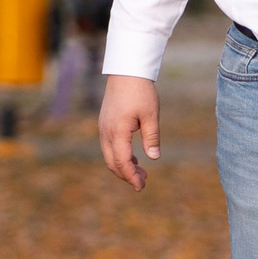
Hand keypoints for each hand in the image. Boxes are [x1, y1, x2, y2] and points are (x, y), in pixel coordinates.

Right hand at [99, 75, 161, 190]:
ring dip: (123, 166)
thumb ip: (152, 137)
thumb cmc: (141, 92)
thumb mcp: (151, 115)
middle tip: (143, 183)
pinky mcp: (105, 124)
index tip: (141, 186)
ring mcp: (103, 128)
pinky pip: (109, 147)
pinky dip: (119, 156)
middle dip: (127, 175)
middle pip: (112, 162)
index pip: (122, 161)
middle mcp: (106, 132)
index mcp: (118, 131)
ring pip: (109, 156)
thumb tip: (154, 157)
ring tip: (141, 172)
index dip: (131, 176)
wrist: (126, 72)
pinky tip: (134, 158)